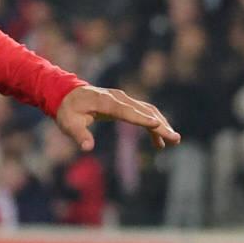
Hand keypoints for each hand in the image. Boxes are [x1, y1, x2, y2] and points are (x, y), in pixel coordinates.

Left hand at [57, 83, 180, 150]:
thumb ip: (79, 135)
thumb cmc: (68, 110)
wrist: (67, 94)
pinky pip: (144, 112)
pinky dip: (154, 125)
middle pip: (144, 110)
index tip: (156, 124)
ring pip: (148, 110)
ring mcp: (123, 99)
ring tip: (174, 141)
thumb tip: (87, 148)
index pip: (126, 110)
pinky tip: (159, 142)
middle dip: (160, 125)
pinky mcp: (126, 103)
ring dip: (162, 125)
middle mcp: (118, 98)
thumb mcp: (69, 124)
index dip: (141, 118)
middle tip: (175, 139)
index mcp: (104, 102)